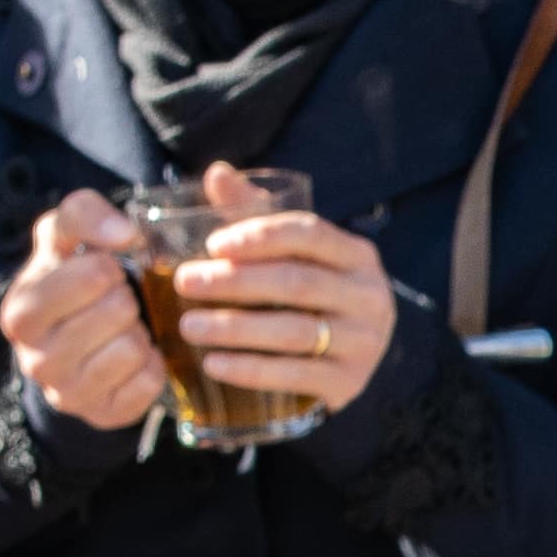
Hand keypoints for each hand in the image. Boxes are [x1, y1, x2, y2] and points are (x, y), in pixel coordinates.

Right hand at [1, 191, 168, 433]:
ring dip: (139, 332)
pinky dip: (151, 364)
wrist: (65, 345)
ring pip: (134, 348)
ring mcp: (67, 394)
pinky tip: (131, 358)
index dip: (108, 266)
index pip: (94, 274)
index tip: (100, 273)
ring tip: (120, 330)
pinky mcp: (102, 416)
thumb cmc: (67, 279)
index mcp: (21, 312)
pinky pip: (150, 381)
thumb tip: (127, 233)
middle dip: (125, 299)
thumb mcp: (62, 236)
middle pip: (118, 310)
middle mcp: (35, 360)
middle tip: (114, 304)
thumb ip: (83, 213)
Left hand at [161, 169, 398, 417]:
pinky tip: (213, 364)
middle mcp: (369, 296)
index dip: (260, 236)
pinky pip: (295, 375)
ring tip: (188, 326)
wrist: (347, 360)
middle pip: (297, 283)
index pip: (310, 234)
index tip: (213, 245)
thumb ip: (255, 212)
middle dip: (236, 282)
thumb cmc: (309, 295)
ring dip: (235, 328)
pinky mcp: (350, 383)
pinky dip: (251, 370)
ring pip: (294, 332)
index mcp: (357, 255)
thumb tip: (217, 173)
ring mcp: (364, 343)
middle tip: (186, 282)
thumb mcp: (291, 253)